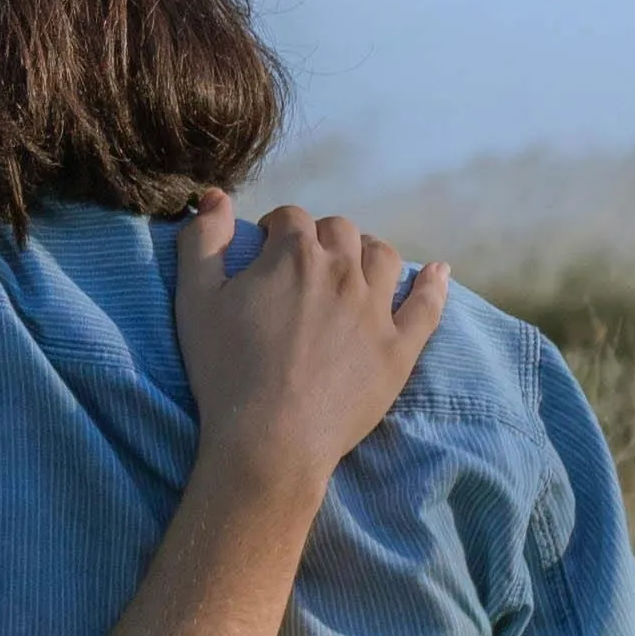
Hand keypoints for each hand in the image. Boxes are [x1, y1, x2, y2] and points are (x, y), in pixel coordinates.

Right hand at [170, 186, 448, 489]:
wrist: (270, 440)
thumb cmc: (226, 370)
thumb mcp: (195, 300)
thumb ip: (202, 240)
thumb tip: (215, 195)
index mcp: (293, 254)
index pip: (290, 218)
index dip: (274, 230)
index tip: (264, 251)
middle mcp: (342, 271)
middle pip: (340, 231)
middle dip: (320, 238)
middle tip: (302, 267)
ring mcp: (376, 309)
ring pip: (383, 257)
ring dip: (367, 253)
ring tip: (353, 269)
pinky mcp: (399, 348)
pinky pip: (427, 306)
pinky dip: (434, 285)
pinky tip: (439, 273)